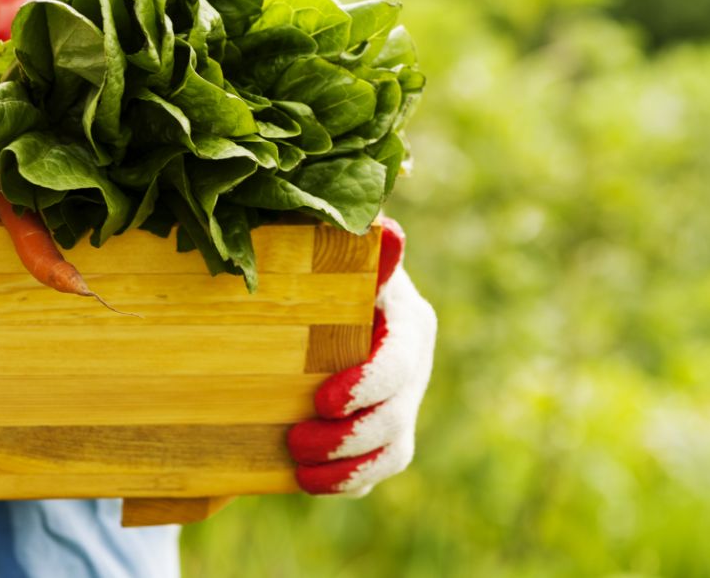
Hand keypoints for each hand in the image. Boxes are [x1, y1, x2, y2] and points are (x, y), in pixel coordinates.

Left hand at [287, 217, 436, 495]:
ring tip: (300, 467)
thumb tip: (388, 230)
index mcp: (406, 320)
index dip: (366, 385)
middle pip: (396, 413)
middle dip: (348, 435)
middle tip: (296, 440)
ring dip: (347, 465)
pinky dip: (347, 480)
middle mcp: (414, 364)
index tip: (322, 401)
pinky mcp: (389, 433)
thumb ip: (359, 252)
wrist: (314, 307)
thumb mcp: (337, 259)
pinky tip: (310, 480)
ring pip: (394, 449)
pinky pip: (380, 469)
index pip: (397, 361)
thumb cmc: (322, 273)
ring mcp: (404, 401)